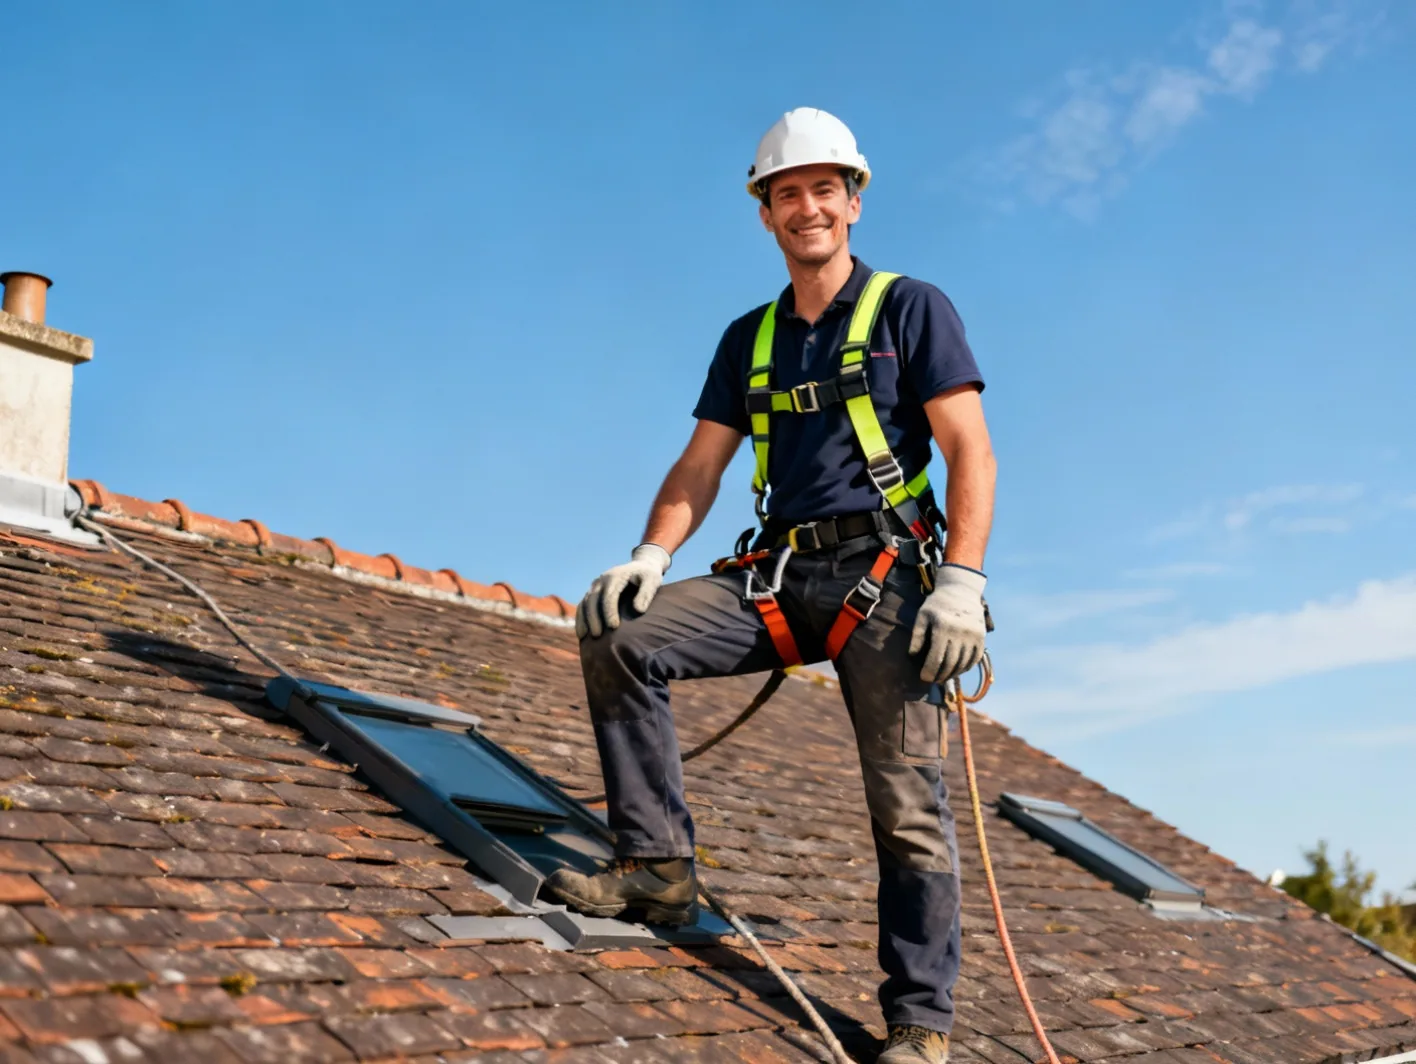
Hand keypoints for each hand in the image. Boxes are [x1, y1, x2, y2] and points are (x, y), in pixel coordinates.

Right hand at [576, 544, 672, 639]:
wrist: (641, 567)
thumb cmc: (648, 576)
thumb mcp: (652, 581)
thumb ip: (646, 593)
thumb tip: (638, 610)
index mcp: (616, 576)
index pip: (609, 595)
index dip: (609, 611)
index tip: (613, 627)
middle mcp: (602, 580)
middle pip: (592, 599)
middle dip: (593, 618)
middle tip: (597, 635)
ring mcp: (596, 586)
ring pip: (585, 603)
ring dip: (583, 619)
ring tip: (585, 637)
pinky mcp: (593, 593)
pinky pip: (583, 605)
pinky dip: (581, 618)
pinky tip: (582, 634)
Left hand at [909, 564, 986, 682]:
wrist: (961, 591)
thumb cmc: (937, 604)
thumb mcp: (922, 616)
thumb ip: (917, 636)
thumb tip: (913, 655)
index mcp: (942, 628)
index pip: (936, 658)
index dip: (929, 671)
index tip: (923, 678)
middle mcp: (960, 633)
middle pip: (950, 664)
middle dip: (940, 675)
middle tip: (932, 680)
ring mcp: (973, 636)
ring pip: (963, 663)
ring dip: (952, 674)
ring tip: (943, 677)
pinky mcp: (981, 637)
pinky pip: (974, 659)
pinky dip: (966, 667)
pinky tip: (957, 670)